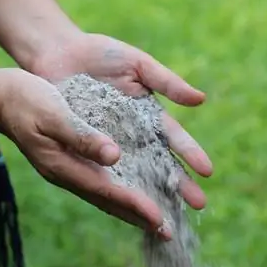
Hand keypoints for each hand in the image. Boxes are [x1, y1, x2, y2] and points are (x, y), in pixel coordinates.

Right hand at [0, 68, 171, 239]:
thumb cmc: (26, 100)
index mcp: (61, 164)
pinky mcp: (68, 160)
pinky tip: (129, 190)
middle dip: (136, 217)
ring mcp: (65, 169)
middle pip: (106, 201)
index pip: (104, 190)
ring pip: (103, 194)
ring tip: (153, 220)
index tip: (159, 218)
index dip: (133, 204)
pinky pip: (97, 182)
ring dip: (128, 208)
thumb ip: (81, 135)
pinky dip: (117, 191)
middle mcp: (65, 172)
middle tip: (165, 233)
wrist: (1, 99)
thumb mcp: (53, 113)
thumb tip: (115, 156)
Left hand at [28, 33, 212, 212]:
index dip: (190, 153)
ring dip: (149, 192)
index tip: (207, 171)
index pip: (174, 138)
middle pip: (158, 162)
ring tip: (165, 213)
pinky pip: (101, 170)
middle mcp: (132, 134)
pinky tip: (124, 204)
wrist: (59, 53)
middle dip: (178, 183)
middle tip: (198, 204)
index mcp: (148, 114)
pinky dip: (113, 187)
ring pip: (133, 173)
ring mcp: (109, 142)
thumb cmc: (100, 54)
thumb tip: (201, 100)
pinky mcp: (86, 147)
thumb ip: (166, 82)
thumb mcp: (137, 64)